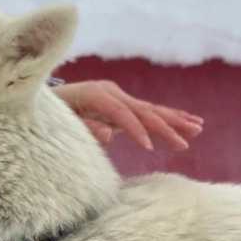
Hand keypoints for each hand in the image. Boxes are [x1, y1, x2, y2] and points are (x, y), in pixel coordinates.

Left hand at [54, 80, 203, 151]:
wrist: (43, 99)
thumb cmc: (48, 114)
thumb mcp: (60, 122)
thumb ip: (83, 128)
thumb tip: (109, 133)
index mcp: (94, 94)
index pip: (120, 113)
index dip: (135, 130)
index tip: (149, 148)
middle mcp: (110, 92)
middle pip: (142, 110)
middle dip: (164, 127)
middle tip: (184, 144)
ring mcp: (118, 96)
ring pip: (151, 110)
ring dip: (175, 120)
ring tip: (198, 129)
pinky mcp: (123, 104)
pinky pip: (150, 113)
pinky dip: (170, 118)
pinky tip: (191, 123)